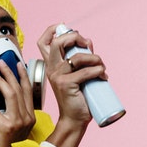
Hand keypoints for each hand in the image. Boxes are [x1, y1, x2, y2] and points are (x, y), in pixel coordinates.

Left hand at [0, 60, 35, 146]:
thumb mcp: (15, 128)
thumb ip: (12, 114)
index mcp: (31, 117)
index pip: (29, 91)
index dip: (23, 76)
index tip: (17, 64)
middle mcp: (28, 118)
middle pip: (19, 89)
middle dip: (9, 73)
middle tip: (0, 63)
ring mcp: (18, 122)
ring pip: (10, 94)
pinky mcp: (7, 127)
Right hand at [37, 24, 107, 146]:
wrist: (74, 119)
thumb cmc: (77, 96)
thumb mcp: (77, 73)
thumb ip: (80, 58)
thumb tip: (89, 42)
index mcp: (52, 64)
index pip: (43, 41)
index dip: (53, 30)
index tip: (68, 28)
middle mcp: (52, 68)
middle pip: (57, 42)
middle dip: (75, 38)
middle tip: (87, 45)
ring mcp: (58, 76)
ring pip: (77, 57)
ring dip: (95, 58)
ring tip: (101, 67)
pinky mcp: (66, 84)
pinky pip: (86, 72)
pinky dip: (98, 71)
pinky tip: (103, 76)